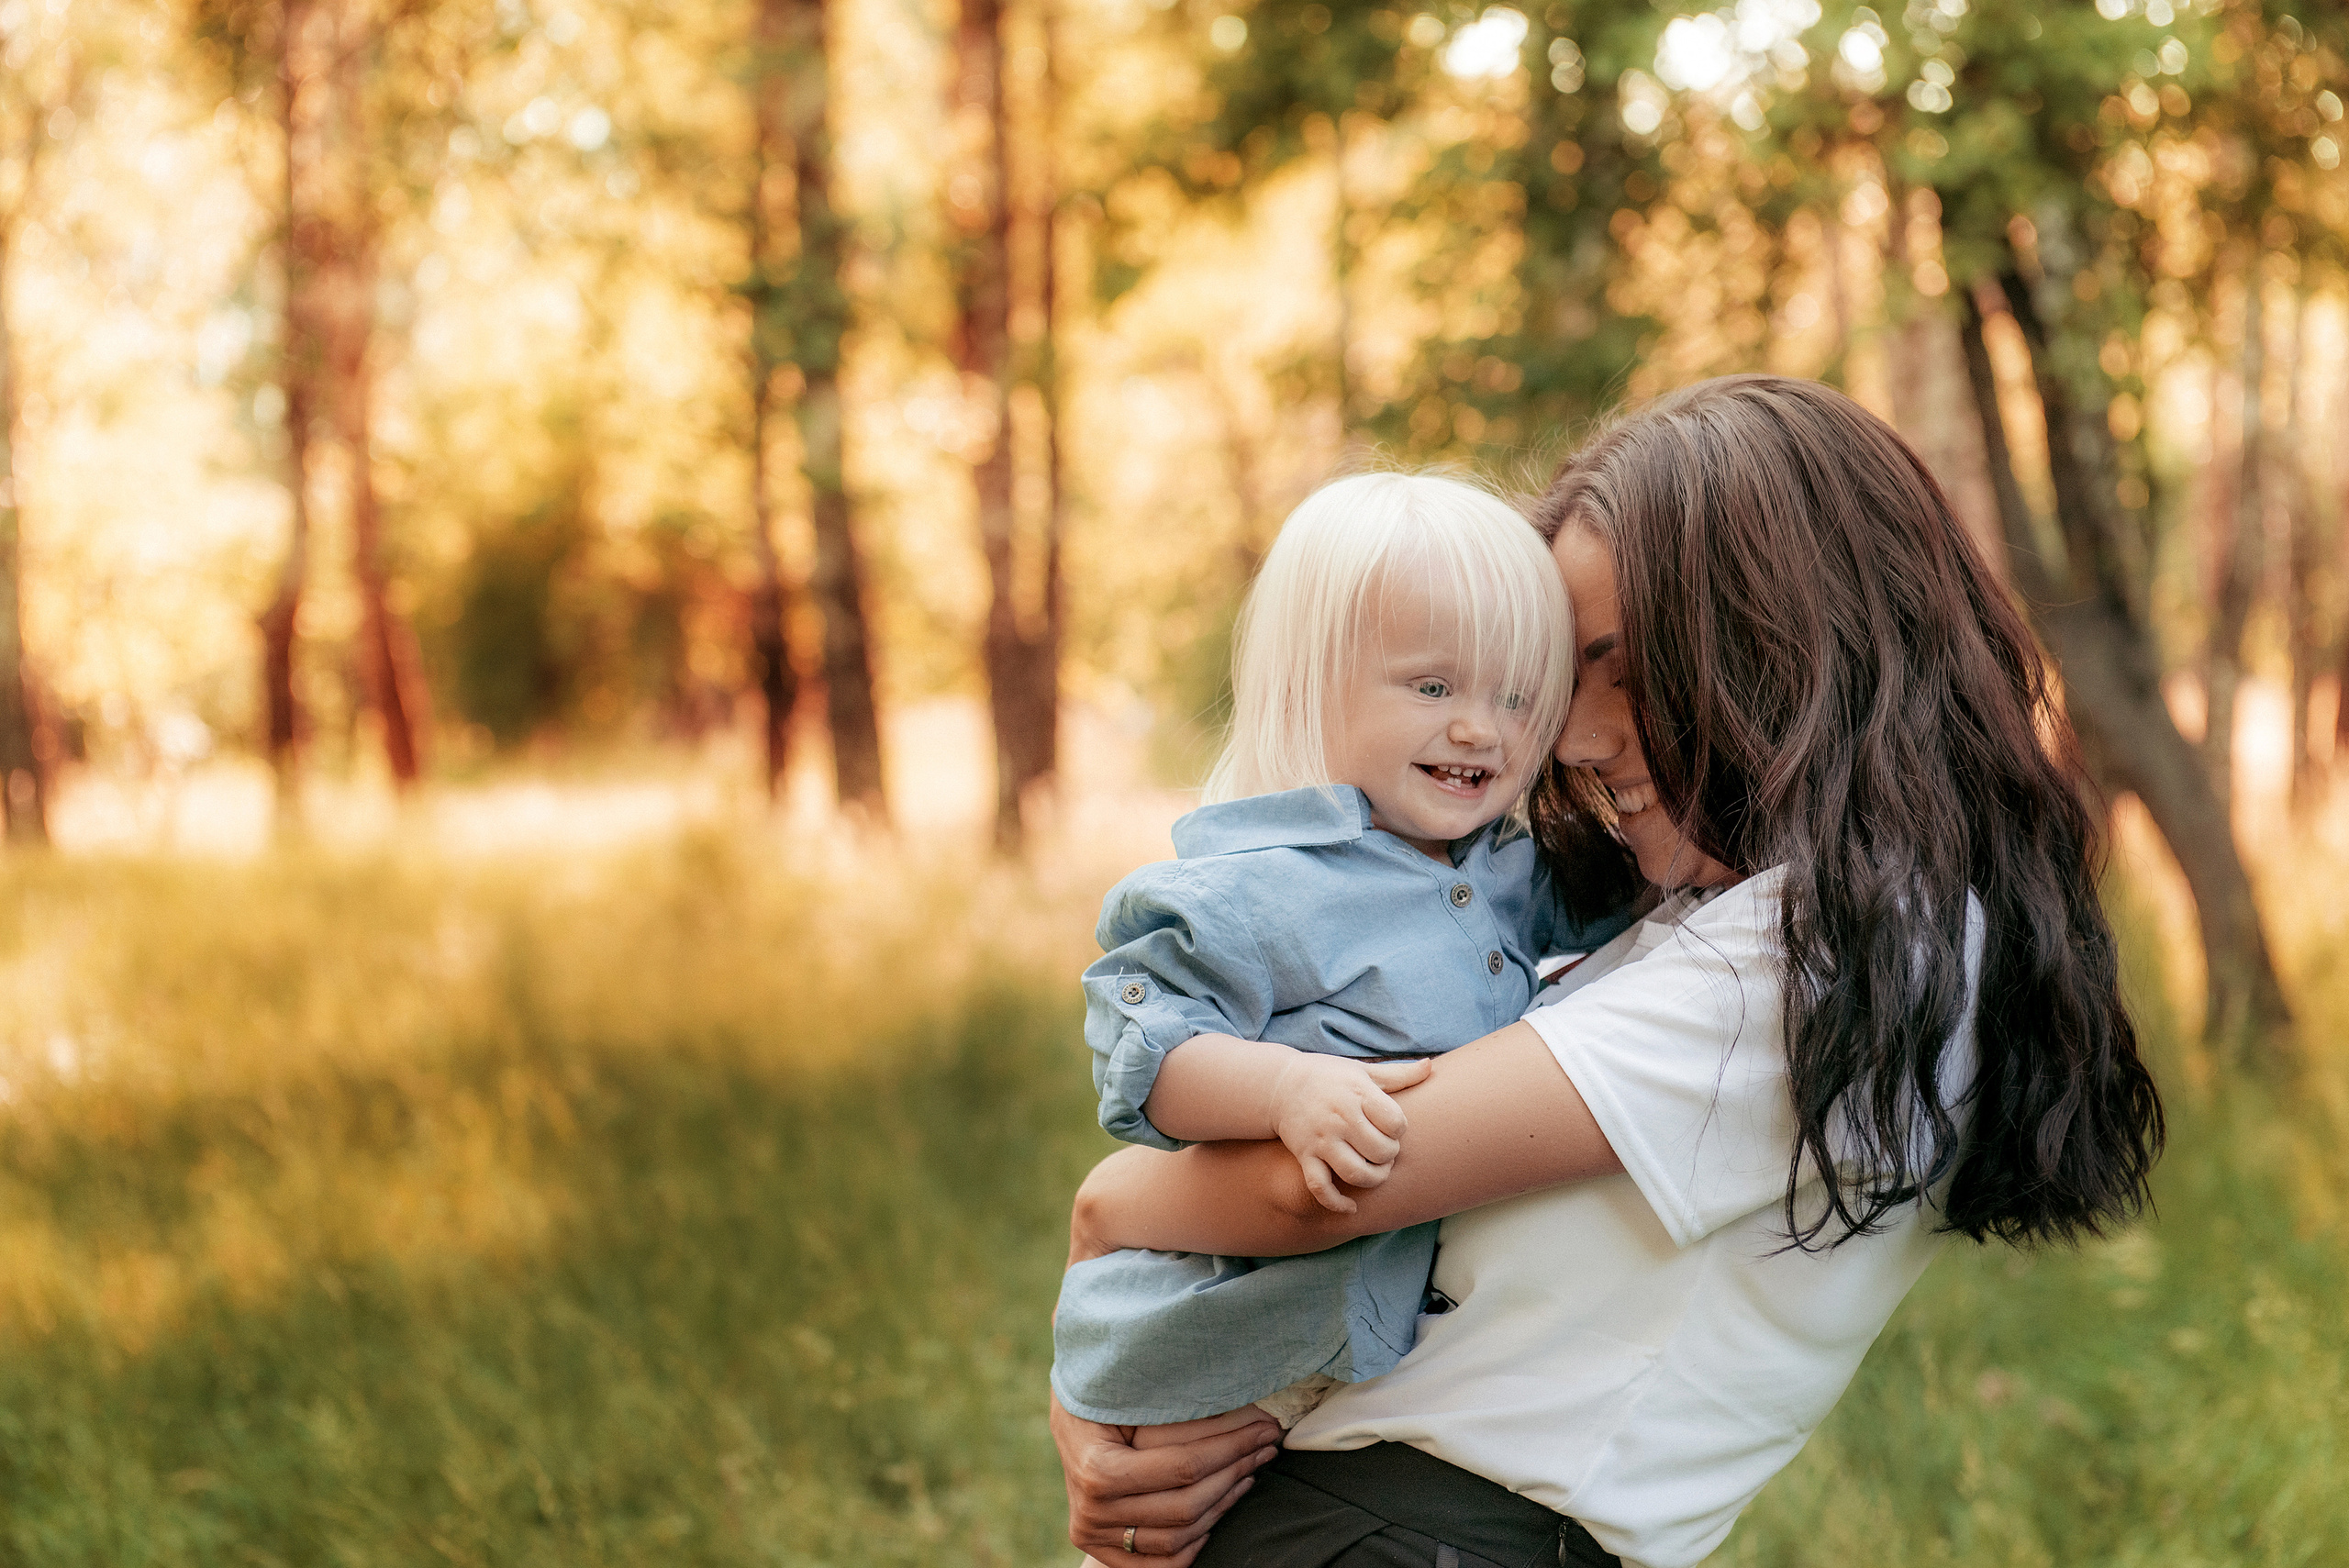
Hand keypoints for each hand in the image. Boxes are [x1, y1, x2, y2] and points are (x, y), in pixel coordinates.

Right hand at [1053, 1393, 1279, 1564]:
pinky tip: (1217, 1514)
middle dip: (1236, 1472)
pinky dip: (1194, 1546)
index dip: (1232, 1449)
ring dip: (1223, 1506)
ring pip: (1179, 1539)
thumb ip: (1172, 1406)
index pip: (1184, 1467)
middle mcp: (1092, 1510)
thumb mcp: (1127, 1390)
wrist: (1065, 1416)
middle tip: (1266, 1447)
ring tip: (1248, 1472)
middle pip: (1187, 1506)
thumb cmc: (1101, 1392)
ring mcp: (1094, 1534)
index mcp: (1097, 1469)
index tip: (1265, 1429)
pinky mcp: (1100, 1548)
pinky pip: (1159, 1565)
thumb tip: (1239, 1401)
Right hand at [1268, 1055, 1431, 1213]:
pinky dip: (1336, 1203)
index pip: (1395, 1123)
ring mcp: (1321, 1139)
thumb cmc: (1329, 1077)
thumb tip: (1430, 1066)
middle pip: (1381, 1151)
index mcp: (1358, 1093)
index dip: (1399, 1130)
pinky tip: (1350, 1207)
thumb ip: (1398, 1074)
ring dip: (1373, 1179)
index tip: (1391, 1127)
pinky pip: (1320, 1188)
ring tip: (1375, 1172)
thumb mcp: (1362, 1070)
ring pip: (1356, 1173)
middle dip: (1390, 1156)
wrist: (1279, 1085)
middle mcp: (1340, 1117)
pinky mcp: (1305, 1156)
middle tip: (1385, 1151)